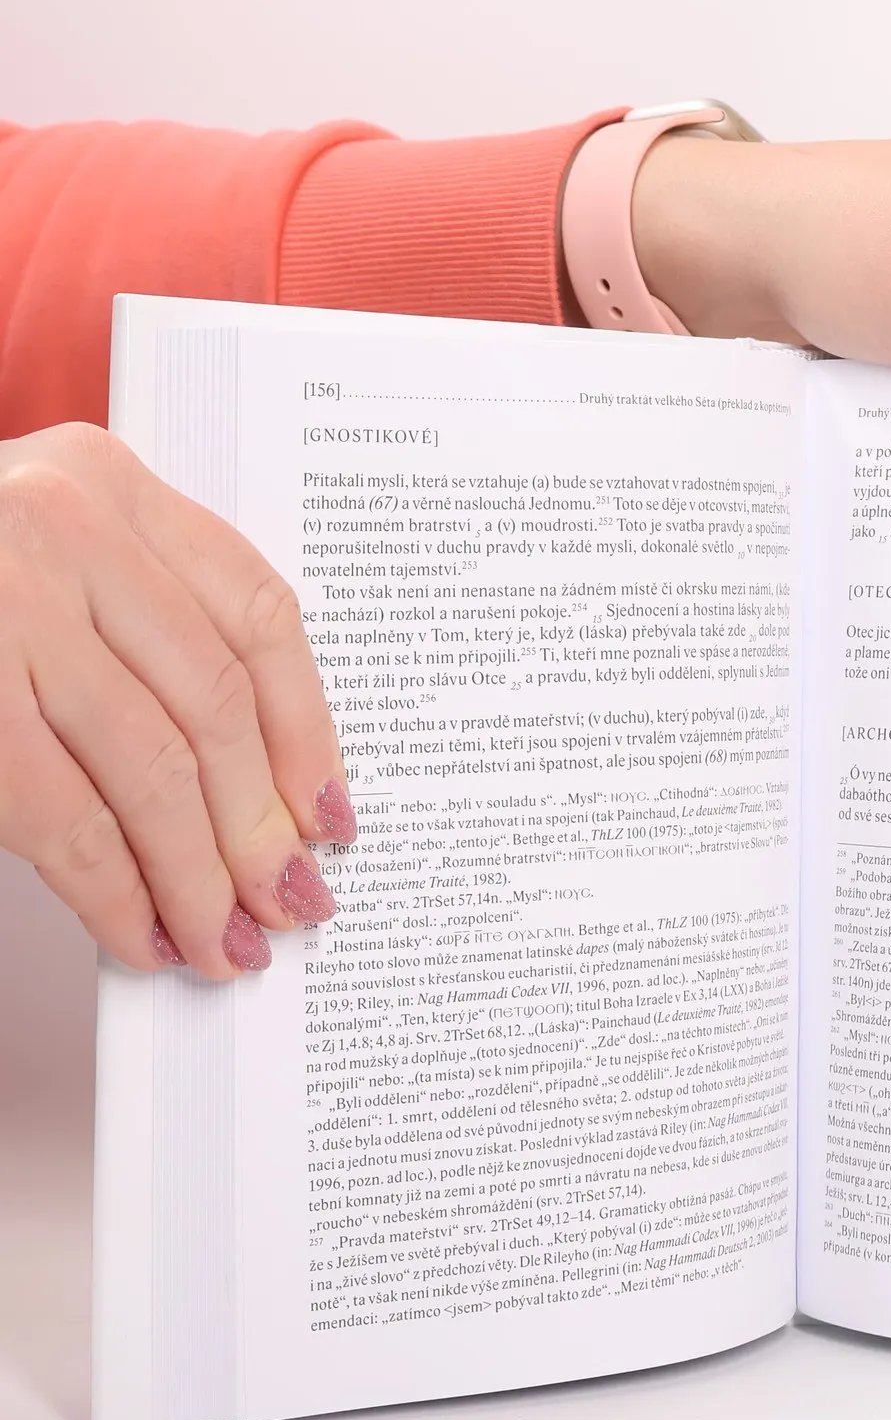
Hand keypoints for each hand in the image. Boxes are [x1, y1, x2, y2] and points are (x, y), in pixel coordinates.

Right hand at [0, 424, 351, 977]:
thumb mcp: (47, 554)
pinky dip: (114, 890)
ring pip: (153, 765)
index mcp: (107, 480)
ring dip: (199, 874)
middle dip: (261, 824)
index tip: (330, 811)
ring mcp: (3, 605)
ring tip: (226, 940)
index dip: (309, 728)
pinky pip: (63, 814)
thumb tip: (258, 789)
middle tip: (289, 902)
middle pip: (216, 700)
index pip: (259, 615)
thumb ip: (141, 627)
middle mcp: (64, 527)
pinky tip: (142, 932)